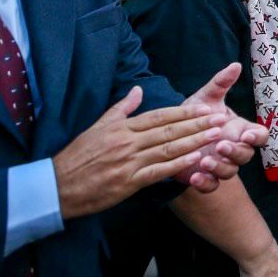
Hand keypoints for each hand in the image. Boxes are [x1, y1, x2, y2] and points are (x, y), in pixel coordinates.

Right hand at [54, 88, 226, 219]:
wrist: (57, 187)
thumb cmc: (77, 157)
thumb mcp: (97, 127)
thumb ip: (121, 109)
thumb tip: (136, 89)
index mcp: (121, 128)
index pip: (159, 116)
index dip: (184, 112)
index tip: (205, 109)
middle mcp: (127, 142)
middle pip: (169, 130)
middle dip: (197, 124)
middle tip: (220, 119)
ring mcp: (129, 162)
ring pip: (168, 149)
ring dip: (194, 141)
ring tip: (215, 135)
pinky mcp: (128, 182)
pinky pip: (157, 172)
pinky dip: (177, 165)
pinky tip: (195, 159)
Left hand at [177, 63, 269, 190]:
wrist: (170, 134)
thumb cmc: (193, 115)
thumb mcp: (206, 98)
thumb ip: (220, 84)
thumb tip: (235, 65)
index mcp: (239, 130)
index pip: (259, 136)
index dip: (256, 137)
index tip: (246, 134)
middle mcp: (234, 148)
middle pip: (246, 155)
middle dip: (235, 152)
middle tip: (220, 146)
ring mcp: (220, 165)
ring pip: (229, 172)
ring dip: (219, 167)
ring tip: (204, 161)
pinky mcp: (205, 177)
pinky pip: (212, 185)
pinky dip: (205, 183)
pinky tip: (194, 176)